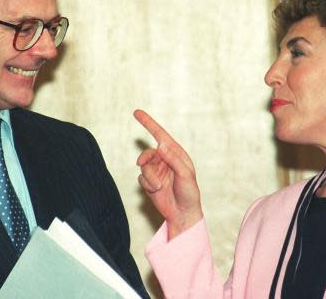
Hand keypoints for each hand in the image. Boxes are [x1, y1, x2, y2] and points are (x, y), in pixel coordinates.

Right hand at [134, 109, 202, 238]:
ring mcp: (157, 171)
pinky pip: (141, 178)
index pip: (160, 135)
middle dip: (145, 157)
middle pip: (148, 152)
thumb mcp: (185, 174)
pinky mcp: (149, 182)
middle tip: (141, 162)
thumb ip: (172, 159)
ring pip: (143, 166)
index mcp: (176, 153)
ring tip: (159, 186)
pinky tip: (156, 191)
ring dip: (149, 176)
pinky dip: (147, 184)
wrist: (183, 213)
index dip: (148, 123)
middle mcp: (165, 160)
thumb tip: (161, 144)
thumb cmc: (189, 192)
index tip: (136, 112)